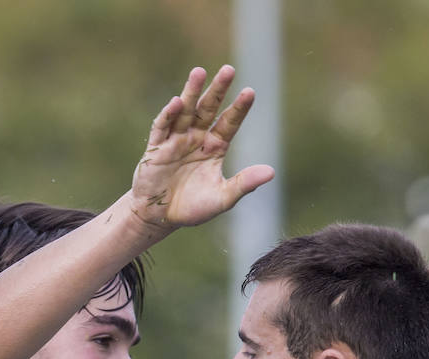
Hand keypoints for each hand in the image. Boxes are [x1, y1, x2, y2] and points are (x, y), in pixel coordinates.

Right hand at [129, 66, 274, 230]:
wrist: (160, 218)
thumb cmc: (193, 207)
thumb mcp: (223, 198)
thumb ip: (244, 183)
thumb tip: (271, 172)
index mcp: (215, 148)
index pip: (229, 123)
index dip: (239, 108)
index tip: (250, 92)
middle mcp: (197, 138)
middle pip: (209, 109)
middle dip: (218, 90)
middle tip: (229, 70)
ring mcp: (176, 140)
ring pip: (186, 111)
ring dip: (192, 92)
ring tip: (199, 72)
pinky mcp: (157, 147)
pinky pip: (163, 127)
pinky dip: (169, 115)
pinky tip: (177, 103)